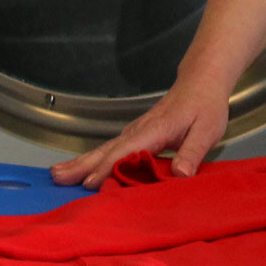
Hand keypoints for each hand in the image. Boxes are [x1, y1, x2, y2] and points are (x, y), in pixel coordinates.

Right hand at [49, 78, 229, 188]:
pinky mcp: (137, 132)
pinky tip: (82, 167)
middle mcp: (140, 129)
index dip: (108, 168)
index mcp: (155, 129)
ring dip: (82, 161)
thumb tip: (180, 175)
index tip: (90, 184)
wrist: (202, 81)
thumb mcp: (207, 129)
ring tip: (58, 174)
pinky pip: (111, 147)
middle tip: (57, 178)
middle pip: (107, 148)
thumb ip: (193, 152)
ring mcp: (136, 130)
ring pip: (105, 147)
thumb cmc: (206, 105)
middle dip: (82, 164)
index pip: (127, 150)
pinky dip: (94, 157)